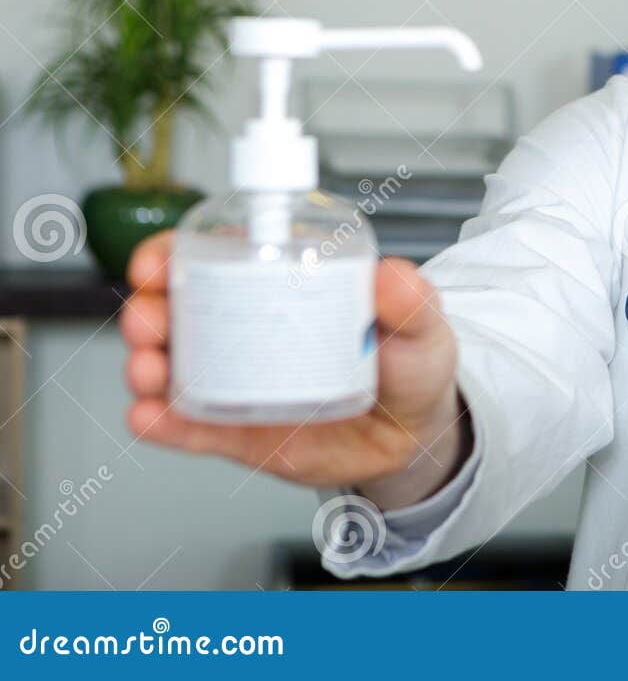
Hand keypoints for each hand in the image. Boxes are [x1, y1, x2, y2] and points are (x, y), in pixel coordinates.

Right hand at [120, 231, 465, 504]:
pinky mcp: (237, 433)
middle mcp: (248, 330)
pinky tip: (147, 417)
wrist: (416, 435)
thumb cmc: (412, 363)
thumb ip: (412, 302)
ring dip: (146, 364)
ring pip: (172, 368)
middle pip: (178, 311)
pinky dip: (160, 422)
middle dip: (149, 311)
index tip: (161, 257)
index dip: (175, 252)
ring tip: (150, 371)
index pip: (217, 256)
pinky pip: (189, 429)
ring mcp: (238, 382)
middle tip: (152, 321)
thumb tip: (391, 275)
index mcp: (282, 286)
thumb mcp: (422, 326)